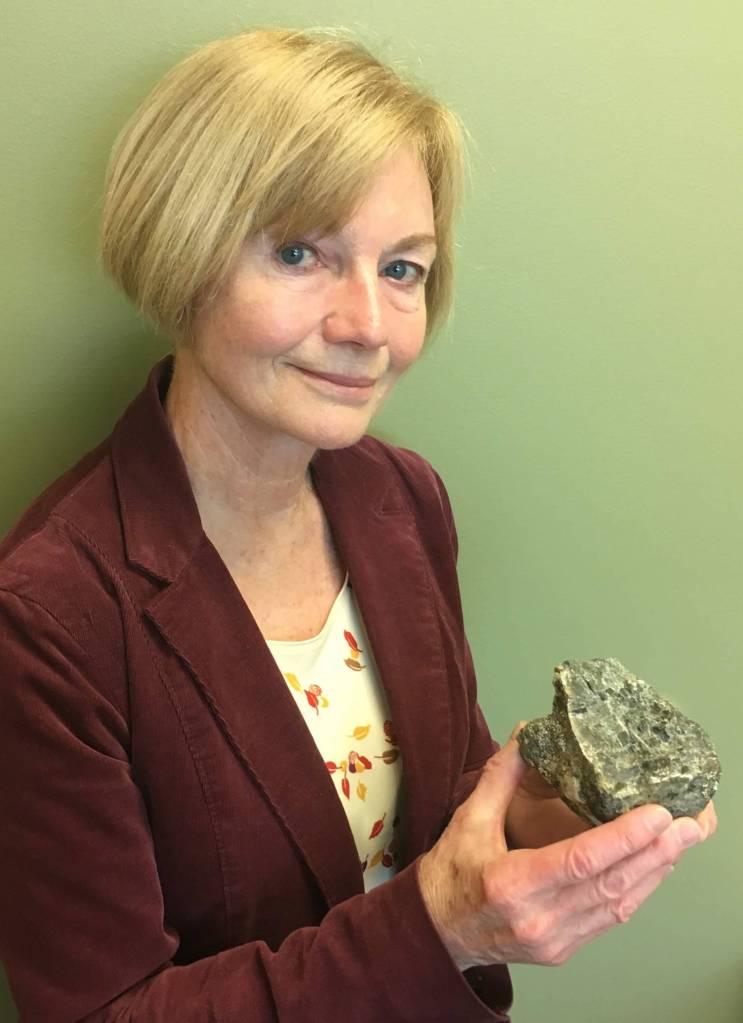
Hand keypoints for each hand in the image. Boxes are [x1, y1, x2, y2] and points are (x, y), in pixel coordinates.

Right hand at [417, 733, 714, 971]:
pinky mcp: (563, 950)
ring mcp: (554, 939)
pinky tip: (655, 867)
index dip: (624, 838)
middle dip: (656, 852)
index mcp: (511, 882)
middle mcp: (538, 918)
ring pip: (618, 905)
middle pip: (610, 884)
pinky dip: (637, 891)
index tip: (657, 814)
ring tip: (683, 840)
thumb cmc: (450, 874)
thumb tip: (528, 733)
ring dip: (655, 872)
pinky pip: (609, 920)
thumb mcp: (468, 819)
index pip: (580, 861)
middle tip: (689, 823)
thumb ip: (500, 776)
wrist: (436, 933)